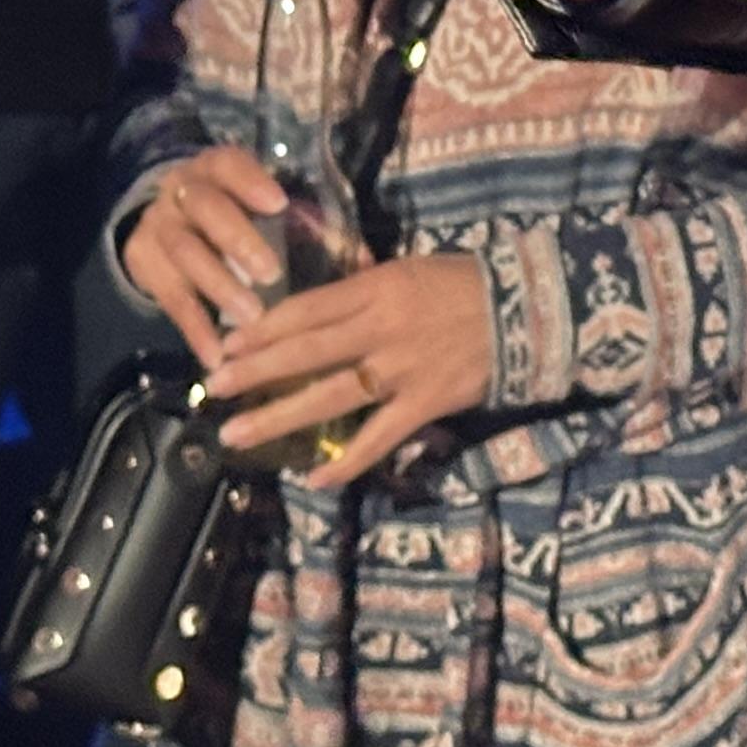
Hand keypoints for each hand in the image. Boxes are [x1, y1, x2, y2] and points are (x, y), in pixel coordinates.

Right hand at [122, 146, 291, 365]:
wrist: (167, 215)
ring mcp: (157, 226)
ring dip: (220, 288)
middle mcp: (181, 191)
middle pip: (206, 210)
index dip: (251, 183)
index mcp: (216, 167)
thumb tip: (363, 262)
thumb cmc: (234, 209)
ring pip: (185, 254)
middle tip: (270, 274)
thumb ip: (305, 222)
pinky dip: (194, 329)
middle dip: (238, 241)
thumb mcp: (260, 202)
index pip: (230, 165)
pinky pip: (169, 298)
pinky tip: (215, 356)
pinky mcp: (141, 263)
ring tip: (251, 320)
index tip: (280, 204)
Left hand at [205, 252, 493, 488]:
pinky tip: (314, 478)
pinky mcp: (426, 403)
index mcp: (380, 287)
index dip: (265, 327)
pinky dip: (347, 461)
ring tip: (236, 434)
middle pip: (308, 351)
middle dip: (256, 371)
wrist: (531, 309)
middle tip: (215, 387)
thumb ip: (365, 285)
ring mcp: (403, 369)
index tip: (227, 342)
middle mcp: (384, 328)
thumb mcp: (412, 268)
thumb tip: (317, 301)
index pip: (309, 308)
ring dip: (279, 417)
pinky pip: (379, 438)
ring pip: (330, 395)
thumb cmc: (468, 283)